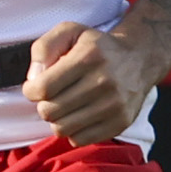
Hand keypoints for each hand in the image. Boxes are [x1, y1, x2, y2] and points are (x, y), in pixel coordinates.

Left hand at [25, 23, 153, 145]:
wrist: (140, 59)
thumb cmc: (97, 47)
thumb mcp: (69, 32)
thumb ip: (44, 48)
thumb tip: (33, 78)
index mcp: (88, 57)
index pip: (43, 88)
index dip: (30, 90)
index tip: (36, 87)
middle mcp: (104, 82)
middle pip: (50, 111)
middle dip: (44, 105)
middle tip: (53, 96)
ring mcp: (115, 105)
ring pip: (62, 129)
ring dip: (57, 119)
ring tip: (66, 107)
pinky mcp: (121, 122)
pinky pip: (80, 139)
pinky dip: (74, 131)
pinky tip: (79, 116)